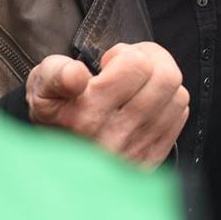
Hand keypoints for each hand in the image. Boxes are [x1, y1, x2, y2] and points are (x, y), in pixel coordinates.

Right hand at [25, 41, 187, 165]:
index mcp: (87, 114)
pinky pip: (180, 116)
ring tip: (138, 84)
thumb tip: (77, 75)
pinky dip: (168, 102)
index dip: (124, 53)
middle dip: (151, 59)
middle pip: (165, 77)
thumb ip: (55, 74)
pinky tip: (145, 103)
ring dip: (161, 81)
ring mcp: (137, 150)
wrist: (55, 166)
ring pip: (178, 96)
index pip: (136, 66)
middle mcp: (116, 135)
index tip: (109, 63)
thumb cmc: (53, 117)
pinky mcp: (152, 159)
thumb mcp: (40, 89)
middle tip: (131, 65)